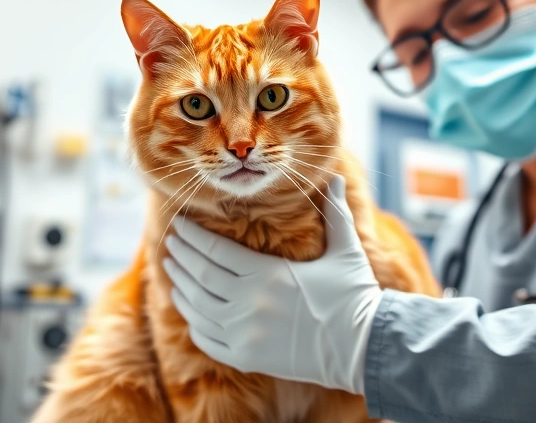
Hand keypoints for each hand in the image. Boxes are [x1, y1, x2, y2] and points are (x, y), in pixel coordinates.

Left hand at [163, 175, 381, 394]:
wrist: (365, 348)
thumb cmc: (354, 295)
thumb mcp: (345, 250)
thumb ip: (334, 212)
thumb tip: (334, 176)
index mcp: (268, 275)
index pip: (215, 251)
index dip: (193, 237)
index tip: (180, 225)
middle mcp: (250, 305)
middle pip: (200, 277)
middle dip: (181, 257)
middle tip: (170, 243)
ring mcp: (246, 336)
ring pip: (198, 308)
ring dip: (181, 287)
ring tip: (172, 272)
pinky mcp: (248, 359)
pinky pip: (208, 340)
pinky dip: (194, 322)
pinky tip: (190, 310)